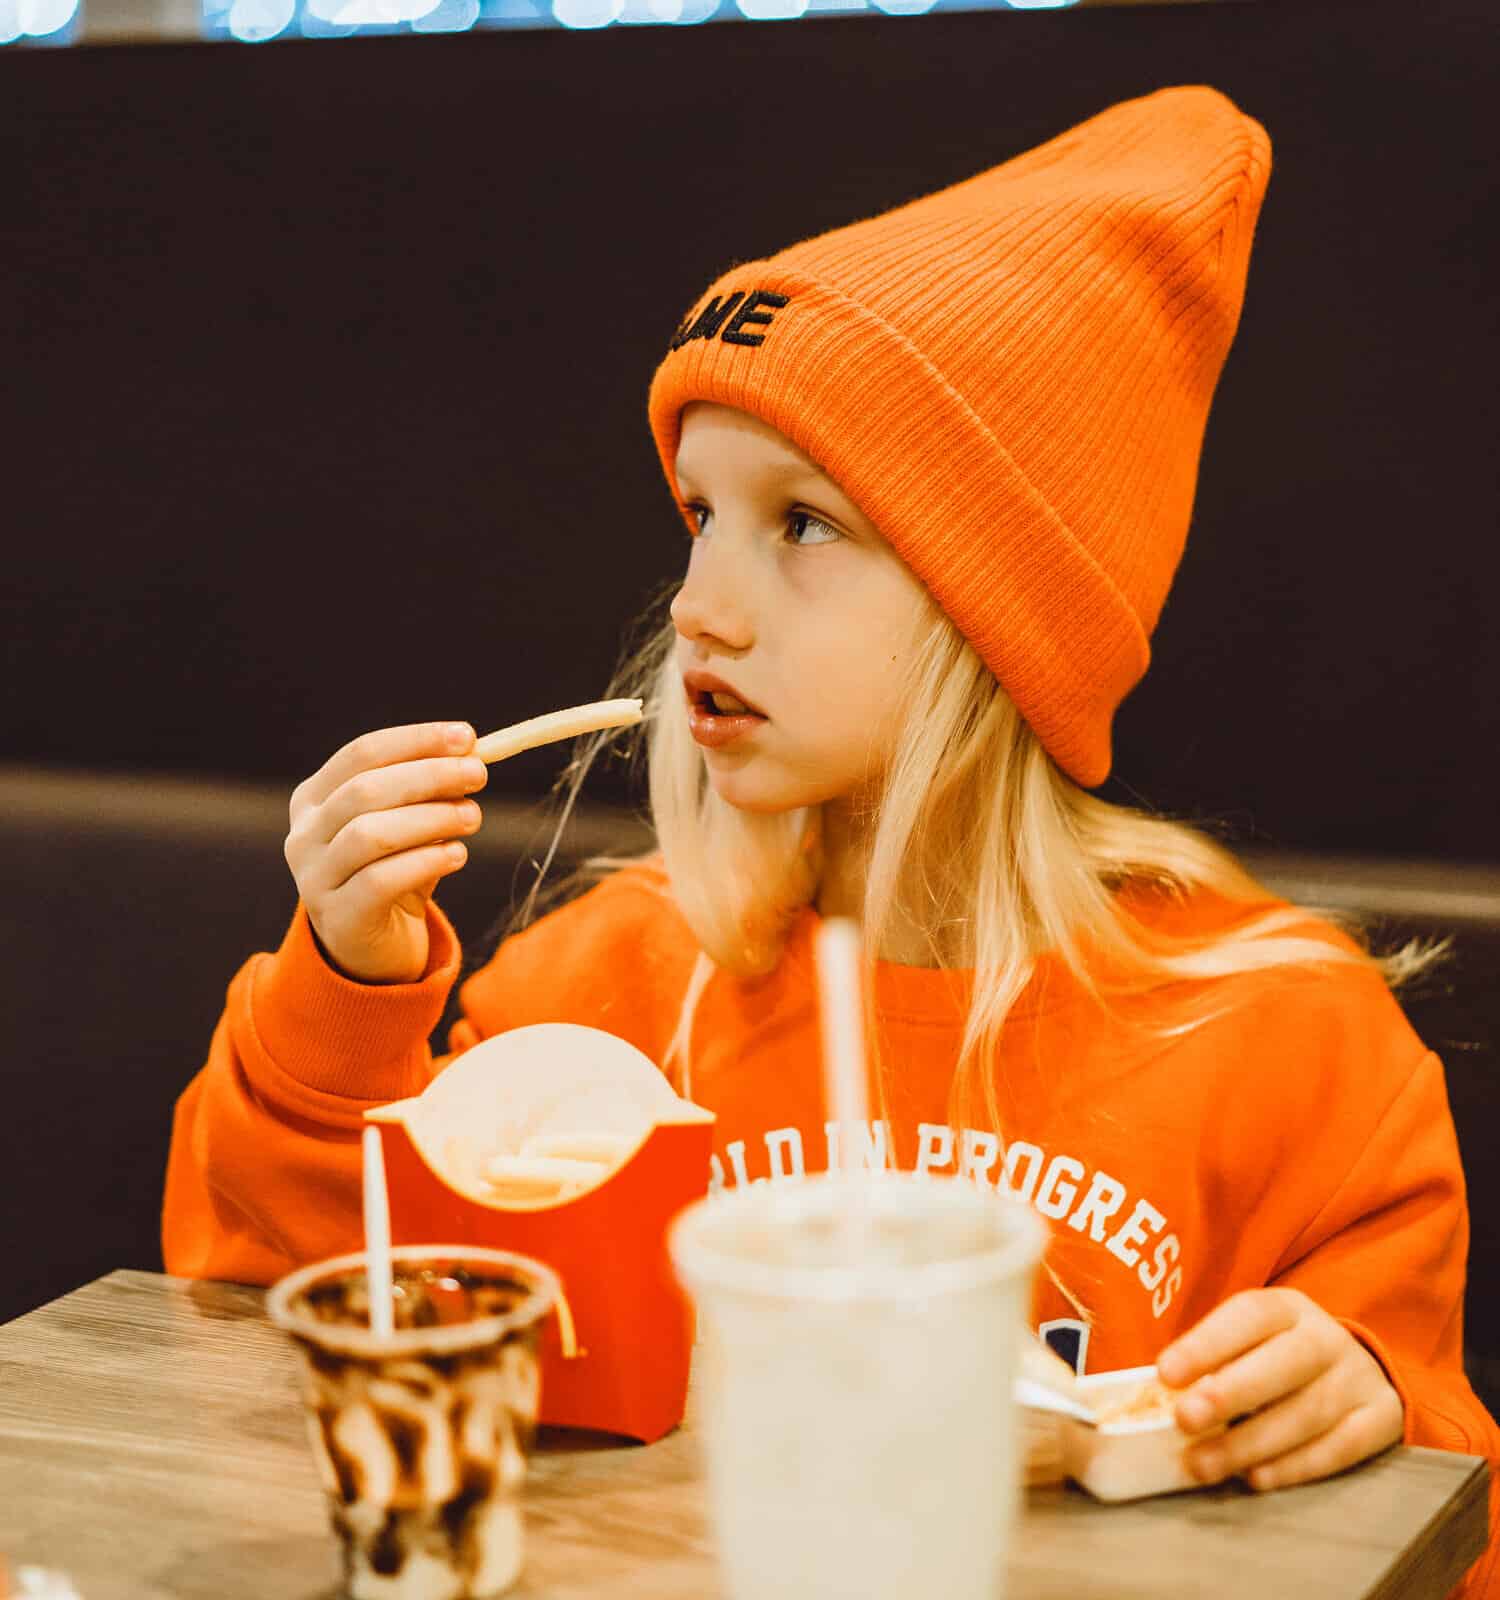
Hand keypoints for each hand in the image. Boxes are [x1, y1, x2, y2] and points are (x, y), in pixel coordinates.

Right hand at [285, 722, 486, 983]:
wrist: (372, 949)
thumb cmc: (393, 872)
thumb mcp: (407, 825)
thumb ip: (429, 791)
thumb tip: (470, 753)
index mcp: (314, 798)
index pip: (362, 753)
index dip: (416, 741)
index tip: (466, 737)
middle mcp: (304, 834)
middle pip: (365, 790)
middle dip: (429, 776)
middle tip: (478, 775)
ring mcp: (314, 878)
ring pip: (370, 834)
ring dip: (431, 818)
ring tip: (473, 817)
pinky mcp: (339, 917)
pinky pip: (381, 881)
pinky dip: (425, 862)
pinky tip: (457, 855)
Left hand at [1156, 1287, 1403, 1491]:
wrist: (1353, 1369)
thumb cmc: (1273, 1357)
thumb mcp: (1246, 1342)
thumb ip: (1209, 1362)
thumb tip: (1149, 1395)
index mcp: (1286, 1308)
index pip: (1246, 1317)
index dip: (1205, 1344)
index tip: (1164, 1374)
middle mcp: (1326, 1338)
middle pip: (1281, 1363)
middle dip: (1230, 1393)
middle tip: (1184, 1419)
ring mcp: (1358, 1378)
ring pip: (1306, 1413)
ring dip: (1250, 1443)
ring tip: (1203, 1464)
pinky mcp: (1381, 1419)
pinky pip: (1340, 1448)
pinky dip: (1295, 1466)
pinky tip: (1256, 1478)